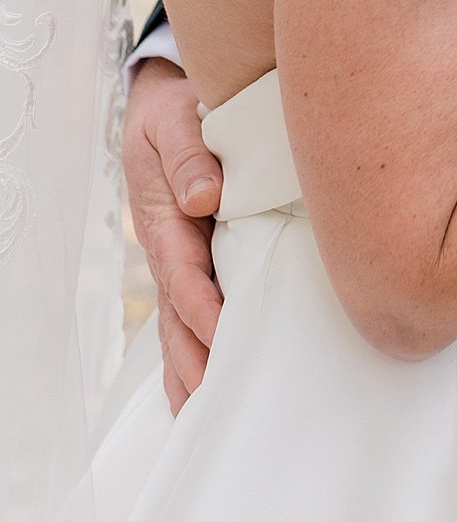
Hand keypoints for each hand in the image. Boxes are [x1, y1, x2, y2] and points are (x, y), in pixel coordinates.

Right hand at [123, 57, 224, 413]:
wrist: (166, 105)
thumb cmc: (176, 110)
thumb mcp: (175, 118)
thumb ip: (189, 153)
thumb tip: (207, 196)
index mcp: (166, 220)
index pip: (184, 274)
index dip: (203, 306)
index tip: (225, 333)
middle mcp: (169, 250)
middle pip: (178, 317)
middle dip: (197, 360)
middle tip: (223, 398)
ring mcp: (179, 262)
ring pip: (180, 327)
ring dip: (192, 371)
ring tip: (211, 416)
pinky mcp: (194, 264)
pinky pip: (190, 317)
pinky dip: (194, 356)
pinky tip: (207, 392)